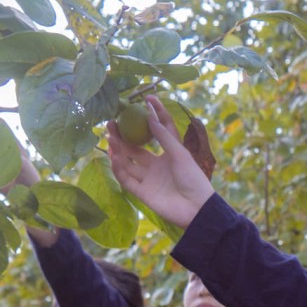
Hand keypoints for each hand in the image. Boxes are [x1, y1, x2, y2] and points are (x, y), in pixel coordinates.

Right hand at [107, 95, 213, 228]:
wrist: (196, 208)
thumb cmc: (193, 179)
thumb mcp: (180, 154)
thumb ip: (164, 136)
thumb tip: (149, 115)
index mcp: (169, 154)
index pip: (158, 131)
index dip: (152, 115)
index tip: (145, 98)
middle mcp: (156, 166)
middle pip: (135, 148)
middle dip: (122, 136)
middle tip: (111, 123)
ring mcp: (148, 179)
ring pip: (128, 162)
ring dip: (118, 151)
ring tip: (109, 137)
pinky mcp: (142, 193)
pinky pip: (127, 179)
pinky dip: (119, 169)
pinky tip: (114, 157)